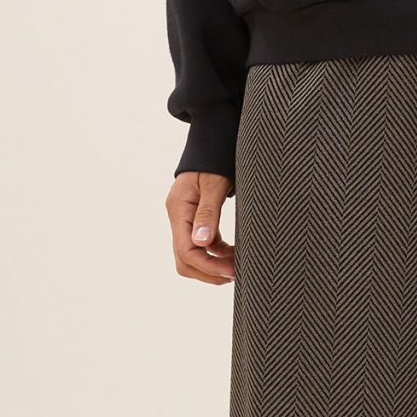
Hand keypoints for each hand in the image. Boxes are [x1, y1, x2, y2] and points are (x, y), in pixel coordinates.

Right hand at [167, 168, 235, 284]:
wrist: (213, 141)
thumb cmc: (215, 158)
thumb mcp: (214, 184)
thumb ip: (208, 213)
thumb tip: (201, 243)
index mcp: (178, 209)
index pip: (186, 251)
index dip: (208, 266)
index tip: (231, 272)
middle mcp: (178, 217)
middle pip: (185, 260)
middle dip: (209, 272)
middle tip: (236, 274)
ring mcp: (186, 220)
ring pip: (194, 256)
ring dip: (214, 265)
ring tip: (238, 266)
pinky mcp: (197, 220)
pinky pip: (204, 246)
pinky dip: (218, 254)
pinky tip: (234, 254)